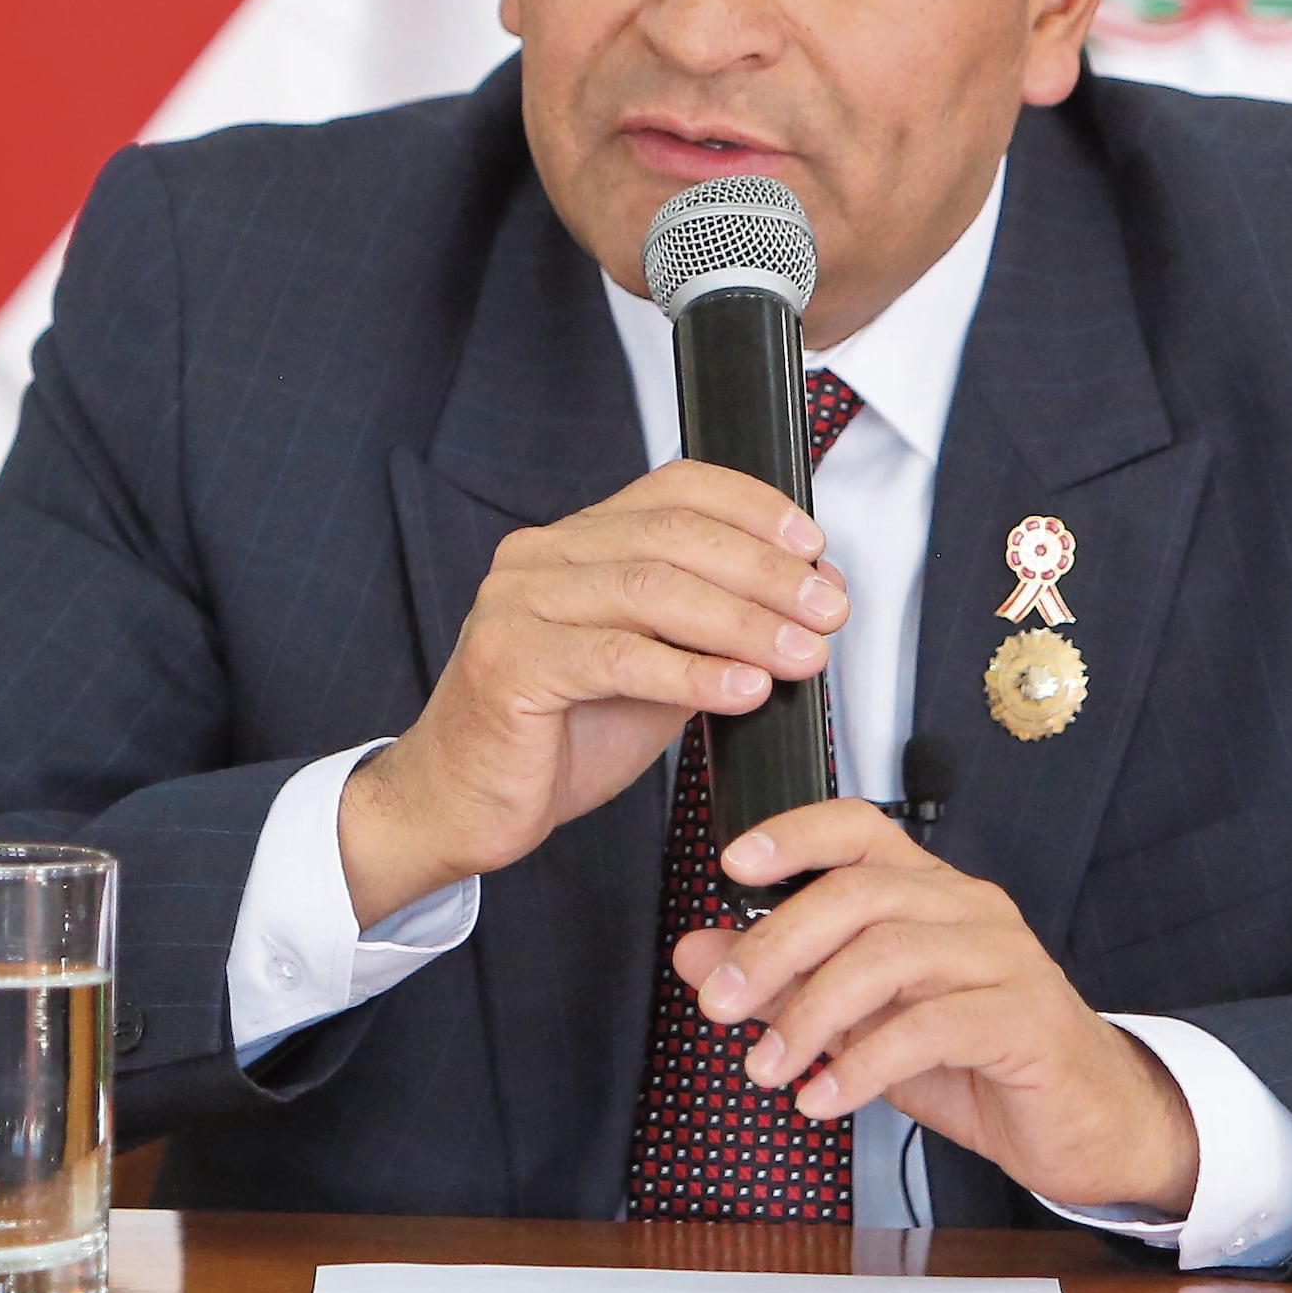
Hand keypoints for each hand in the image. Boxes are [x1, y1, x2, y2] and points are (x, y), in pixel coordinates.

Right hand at [339, 460, 845, 923]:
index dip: (753, 507)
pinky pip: (618, 657)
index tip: (814, 548)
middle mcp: (538, 557)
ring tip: (804, 655)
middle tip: (828, 612)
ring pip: (651, 589)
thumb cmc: (556, 740)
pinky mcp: (508, 664)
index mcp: (572, 543)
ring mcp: (515, 606)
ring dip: (743, 622)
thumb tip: (806, 602)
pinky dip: (693, 673)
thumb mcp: (651, 671)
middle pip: (672, 535)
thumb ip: (708, 630)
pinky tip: (744, 690)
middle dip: (766, 573)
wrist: (462, 805)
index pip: (673, 487)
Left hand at [675, 801, 1198, 1217]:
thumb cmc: (974, 1064)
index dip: (794, 834)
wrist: (1083, 1126)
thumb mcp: (863, 1023)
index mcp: (931, 892)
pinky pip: (928, 1029)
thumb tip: (698, 955)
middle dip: (775, 947)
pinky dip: (862, 1066)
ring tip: (765, 1069)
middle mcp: (970, 909)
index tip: (730, 863)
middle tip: (719, 1003)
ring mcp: (1004, 960)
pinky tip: (821, 1100)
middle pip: (858, 894)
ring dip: (810, 1016)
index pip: (860, 829)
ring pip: (888, 958)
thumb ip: (785, 982)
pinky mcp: (1024, 1020)